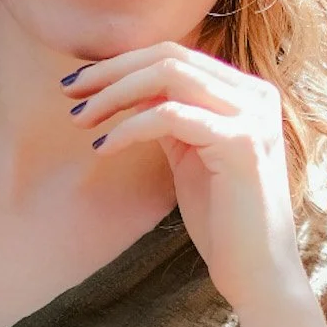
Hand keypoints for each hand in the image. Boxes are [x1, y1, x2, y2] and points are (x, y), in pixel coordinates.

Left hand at [64, 43, 307, 316]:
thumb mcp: (190, 153)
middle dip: (111, 72)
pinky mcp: (241, 142)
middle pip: (169, 57)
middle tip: (69, 94)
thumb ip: (170, 116)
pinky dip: (130, 128)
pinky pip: (171, 116)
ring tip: (81, 121)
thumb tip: (121, 88)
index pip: (174, 55)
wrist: (257, 271)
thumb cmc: (221, 218)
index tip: (79, 85)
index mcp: (245, 92)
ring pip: (169, 76)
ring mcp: (252, 115)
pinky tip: (103, 148)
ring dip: (115, 94)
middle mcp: (255, 94)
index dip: (121, 63)